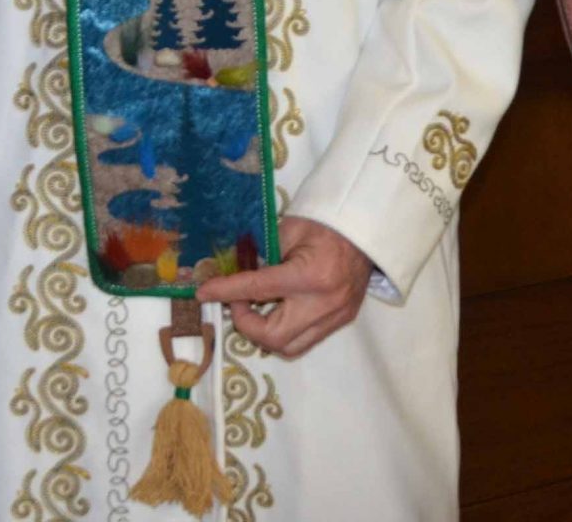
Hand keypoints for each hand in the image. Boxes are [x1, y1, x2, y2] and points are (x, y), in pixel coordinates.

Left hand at [195, 217, 372, 357]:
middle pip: (273, 336)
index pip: (257, 289)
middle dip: (246, 324)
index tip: (204, 293)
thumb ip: (263, 255)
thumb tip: (235, 273)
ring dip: (265, 333)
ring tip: (257, 309)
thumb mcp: (289, 230)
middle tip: (238, 303)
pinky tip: (279, 311)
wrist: (367, 228)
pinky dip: (285, 331)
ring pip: (289, 347)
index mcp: (310, 276)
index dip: (225, 292)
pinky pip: (306, 340)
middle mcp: (323, 304)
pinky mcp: (342, 321)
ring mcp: (336, 317)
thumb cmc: (326, 223)